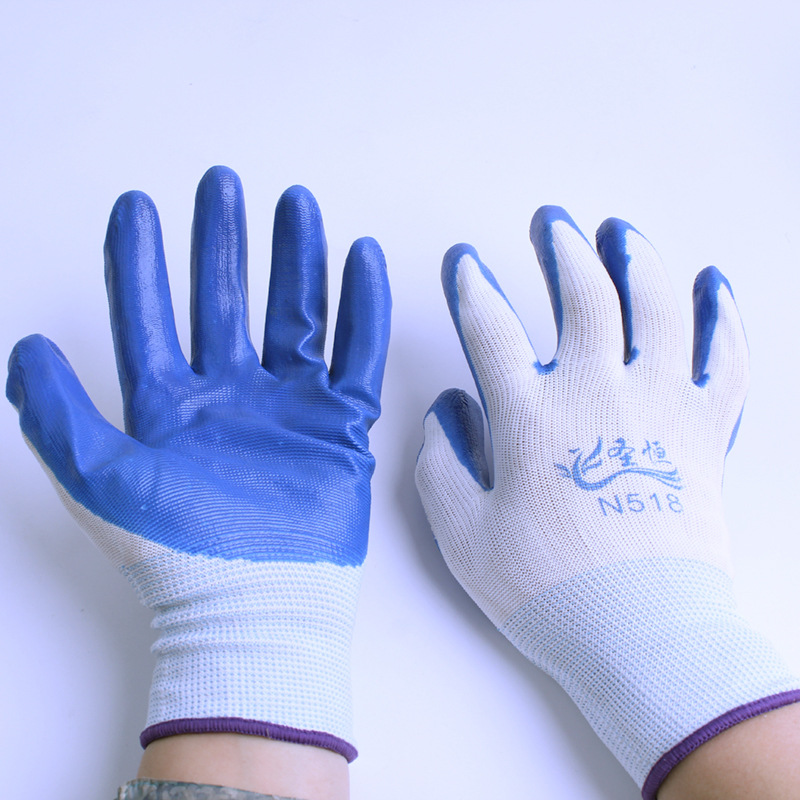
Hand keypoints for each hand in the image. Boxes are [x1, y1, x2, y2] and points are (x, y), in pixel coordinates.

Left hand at [7, 166, 390, 759]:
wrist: (257, 605)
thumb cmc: (177, 552)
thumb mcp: (101, 482)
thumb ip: (55, 415)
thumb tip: (24, 348)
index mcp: (172, 408)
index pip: (149, 317)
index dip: (138, 262)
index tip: (135, 205)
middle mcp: (230, 398)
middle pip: (225, 302)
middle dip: (222, 242)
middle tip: (221, 185)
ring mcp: (288, 407)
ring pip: (294, 315)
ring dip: (296, 259)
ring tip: (295, 203)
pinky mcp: (340, 424)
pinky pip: (356, 354)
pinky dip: (361, 308)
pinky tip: (361, 258)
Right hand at [415, 207, 797, 796]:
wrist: (642, 634)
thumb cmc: (548, 589)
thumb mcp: (463, 535)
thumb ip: (441, 462)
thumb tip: (450, 408)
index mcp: (532, 419)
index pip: (491, 329)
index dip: (470, 288)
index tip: (462, 262)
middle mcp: (598, 395)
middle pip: (583, 297)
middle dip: (561, 249)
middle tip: (551, 221)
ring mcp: (659, 407)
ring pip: (657, 306)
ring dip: (637, 258)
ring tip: (620, 231)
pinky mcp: (705, 430)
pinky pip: (726, 357)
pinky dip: (725, 315)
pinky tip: (716, 281)